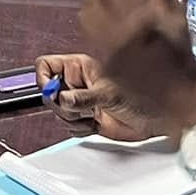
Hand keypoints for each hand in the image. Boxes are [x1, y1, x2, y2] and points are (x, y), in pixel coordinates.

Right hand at [33, 53, 155, 140]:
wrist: (152, 119)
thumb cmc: (139, 95)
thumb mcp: (109, 93)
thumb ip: (84, 97)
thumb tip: (63, 99)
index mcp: (79, 67)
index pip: (46, 65)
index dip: (43, 78)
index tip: (52, 92)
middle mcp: (76, 83)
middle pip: (48, 93)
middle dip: (62, 106)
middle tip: (79, 109)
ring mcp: (78, 102)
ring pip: (57, 112)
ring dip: (73, 119)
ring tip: (92, 115)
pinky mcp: (82, 119)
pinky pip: (67, 127)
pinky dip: (80, 129)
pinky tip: (95, 124)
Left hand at [79, 0, 195, 128]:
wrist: (181, 102)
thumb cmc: (184, 66)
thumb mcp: (178, 25)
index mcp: (134, 27)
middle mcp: (115, 40)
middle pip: (92, 0)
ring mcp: (107, 54)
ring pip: (86, 18)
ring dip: (93, 2)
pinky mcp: (105, 67)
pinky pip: (91, 38)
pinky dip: (95, 22)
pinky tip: (106, 19)